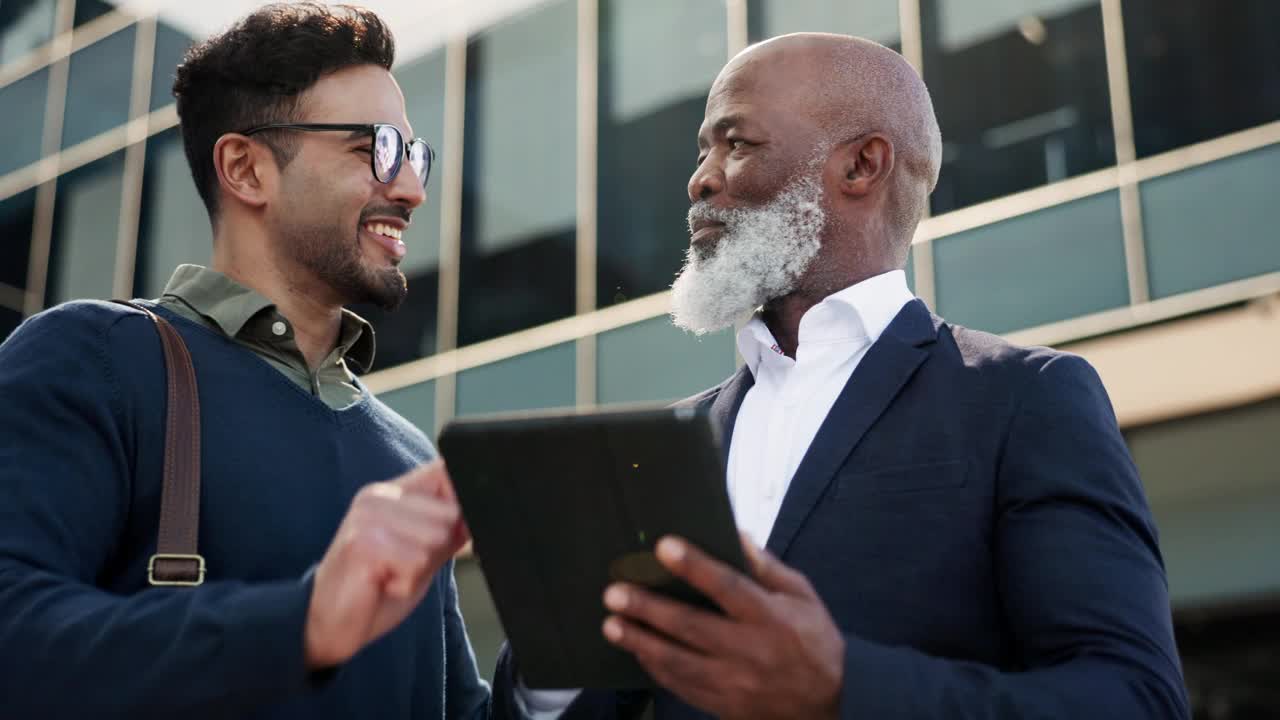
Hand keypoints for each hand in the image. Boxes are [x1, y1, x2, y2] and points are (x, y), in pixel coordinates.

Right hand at [304, 460, 468, 668]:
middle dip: (437, 551)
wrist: (326, 624)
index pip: (446, 471)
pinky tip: (382, 584)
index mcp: (394, 491)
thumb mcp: (422, 554)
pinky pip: (415, 564)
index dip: (462, 503)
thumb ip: (448, 529)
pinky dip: (406, 584)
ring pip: (435, 541)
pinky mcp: (362, 545)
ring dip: (419, 571)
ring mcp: (368, 518)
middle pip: (449, 517)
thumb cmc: (377, 587)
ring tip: (391, 576)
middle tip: (404, 567)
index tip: (453, 532)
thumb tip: (485, 512)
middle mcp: (378, 496)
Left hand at [602, 534, 844, 719]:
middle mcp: (750, 651)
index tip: (663, 546)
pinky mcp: (723, 704)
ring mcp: (734, 683)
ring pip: (678, 662)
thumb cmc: (815, 643)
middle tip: (614, 593)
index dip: (695, 565)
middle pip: (691, 627)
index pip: (728, 587)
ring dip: (641, 642)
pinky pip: (682, 686)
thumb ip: (768, 568)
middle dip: (649, 609)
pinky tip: (637, 651)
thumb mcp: (803, 598)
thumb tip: (736, 535)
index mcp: (771, 618)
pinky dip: (656, 668)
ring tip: (611, 625)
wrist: (831, 706)